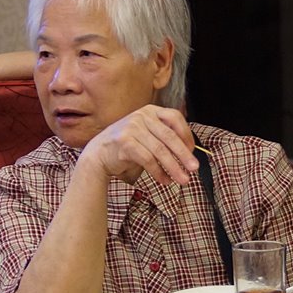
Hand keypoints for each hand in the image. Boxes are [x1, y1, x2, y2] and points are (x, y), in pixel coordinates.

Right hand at [77, 105, 196, 185]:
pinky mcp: (125, 142)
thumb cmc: (127, 146)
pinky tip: (164, 180)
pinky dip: (159, 172)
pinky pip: (148, 160)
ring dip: (174, 167)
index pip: (175, 118)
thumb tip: (189, 151)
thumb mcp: (147, 134)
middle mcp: (142, 116)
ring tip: (183, 179)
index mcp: (150, 111)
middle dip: (184, 154)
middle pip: (170, 136)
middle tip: (194, 168)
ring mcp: (132, 128)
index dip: (186, 134)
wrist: (99, 154)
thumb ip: (164, 137)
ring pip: (160, 150)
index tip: (192, 151)